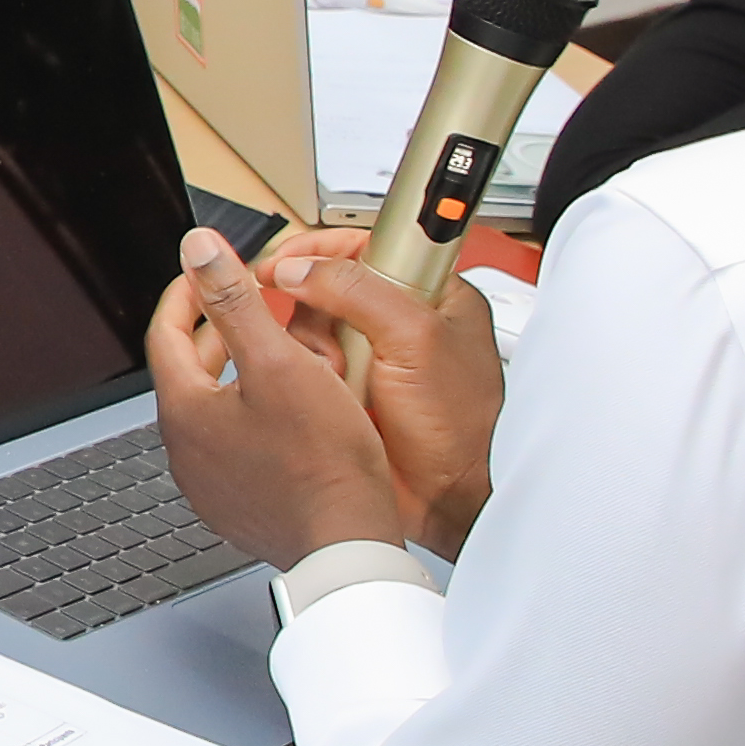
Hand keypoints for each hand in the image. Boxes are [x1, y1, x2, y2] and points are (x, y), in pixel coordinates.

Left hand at [140, 230, 424, 568]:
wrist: (347, 544)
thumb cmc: (322, 461)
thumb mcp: (279, 361)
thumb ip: (235, 300)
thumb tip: (199, 250)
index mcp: (184, 412)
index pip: (165, 334)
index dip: (187, 294)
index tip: (206, 274)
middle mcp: (185, 453)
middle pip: (188, 374)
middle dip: (216, 333)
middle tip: (246, 307)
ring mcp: (209, 486)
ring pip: (212, 411)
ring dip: (236, 376)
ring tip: (276, 354)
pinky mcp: (237, 509)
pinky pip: (233, 448)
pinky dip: (251, 418)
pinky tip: (291, 415)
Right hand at [254, 226, 501, 548]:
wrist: (448, 498)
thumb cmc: (460, 426)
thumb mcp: (414, 339)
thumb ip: (358, 291)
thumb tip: (301, 268)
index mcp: (434, 295)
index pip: (369, 246)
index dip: (322, 250)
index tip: (284, 260)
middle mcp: (404, 323)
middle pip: (331, 288)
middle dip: (317, 314)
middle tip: (324, 339)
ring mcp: (377, 358)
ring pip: (315, 330)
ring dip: (315, 352)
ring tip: (336, 375)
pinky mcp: (354, 390)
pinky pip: (312, 369)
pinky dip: (311, 379)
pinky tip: (328, 393)